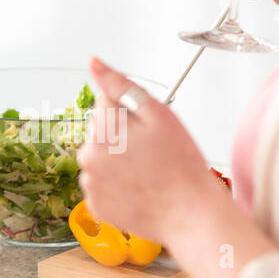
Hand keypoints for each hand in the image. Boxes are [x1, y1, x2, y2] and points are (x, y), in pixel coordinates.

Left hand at [76, 58, 221, 243]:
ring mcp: (90, 182)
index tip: (147, 130)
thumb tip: (94, 62)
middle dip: (120, 135)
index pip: (105, 103)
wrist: (190, 215)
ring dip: (115, 160)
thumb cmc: (181, 165)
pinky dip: (115, 185)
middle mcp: (88, 155)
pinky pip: (101, 184)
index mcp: (102, 129)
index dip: (130, 114)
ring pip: (98, 157)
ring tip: (146, 173)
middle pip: (99, 130)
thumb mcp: (158, 114)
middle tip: (150, 153)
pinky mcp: (95, 205)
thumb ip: (121, 85)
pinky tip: (138, 189)